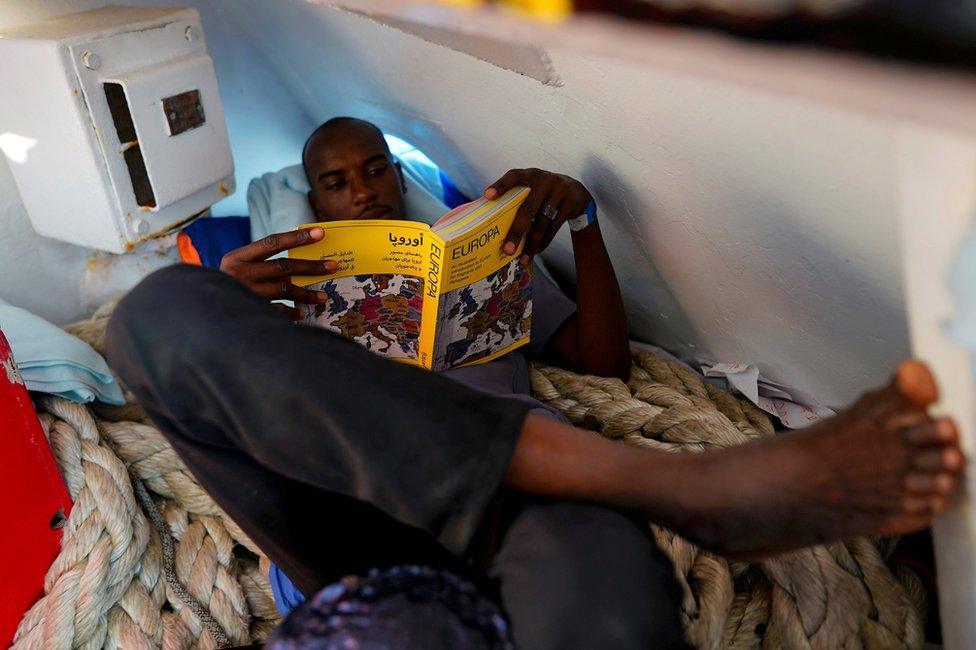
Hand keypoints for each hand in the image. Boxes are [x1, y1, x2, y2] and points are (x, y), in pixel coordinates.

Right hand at [219, 227, 336, 318]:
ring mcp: (245, 293)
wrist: (201, 308)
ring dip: (306, 293)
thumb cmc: (226, 285)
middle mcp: (240, 273)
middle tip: (333, 265)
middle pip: (283, 266)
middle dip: (311, 266)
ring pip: (284, 289)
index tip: (320, 233)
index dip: (297, 237)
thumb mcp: (237, 268)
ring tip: (324, 296)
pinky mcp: (249, 311)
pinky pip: (277, 311)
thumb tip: (299, 262)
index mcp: (237, 257)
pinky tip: (303, 313)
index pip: (272, 242)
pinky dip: (290, 312)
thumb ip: (261, 263)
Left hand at [484, 168, 593, 263]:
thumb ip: (517, 197)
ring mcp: (559, 190)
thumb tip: (493, 224)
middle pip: (528, 208)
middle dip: (516, 231)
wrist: (576, 191)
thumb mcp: (533, 187)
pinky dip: (545, 241)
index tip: (487, 196)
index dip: (500, 185)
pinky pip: (554, 227)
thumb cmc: (544, 193)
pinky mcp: (570, 202)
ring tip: (524, 258)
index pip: (513, 176)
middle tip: (507, 250)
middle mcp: (544, 180)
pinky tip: (537, 251)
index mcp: (530, 174)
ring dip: (532, 243)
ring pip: (542, 222)